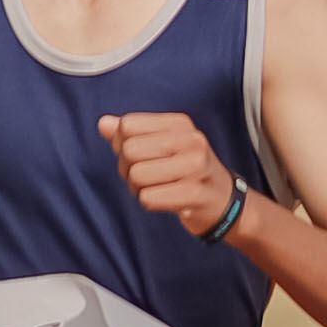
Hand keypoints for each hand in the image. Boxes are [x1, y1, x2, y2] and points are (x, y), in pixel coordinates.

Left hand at [100, 109, 246, 231]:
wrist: (223, 201)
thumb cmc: (186, 170)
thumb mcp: (163, 144)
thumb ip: (132, 132)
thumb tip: (103, 123)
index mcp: (180, 123)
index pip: (128, 125)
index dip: (121, 144)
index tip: (138, 156)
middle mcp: (191, 140)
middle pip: (129, 150)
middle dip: (127, 169)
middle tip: (145, 177)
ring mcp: (195, 167)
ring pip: (136, 175)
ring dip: (137, 189)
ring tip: (156, 188)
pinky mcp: (194, 194)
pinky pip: (148, 198)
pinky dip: (149, 202)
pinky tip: (165, 200)